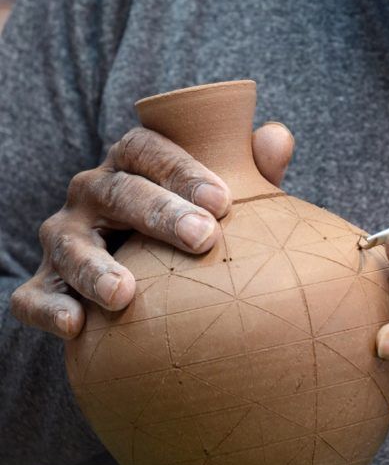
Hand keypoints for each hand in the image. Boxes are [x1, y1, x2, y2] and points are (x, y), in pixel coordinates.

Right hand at [11, 122, 293, 339]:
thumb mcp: (219, 197)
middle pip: (118, 192)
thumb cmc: (188, 224)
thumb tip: (277, 138)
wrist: (141, 272)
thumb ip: (249, 169)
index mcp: (130, 162)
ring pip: (70, 243)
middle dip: (159, 214)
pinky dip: (49, 308)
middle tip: (202, 237)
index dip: (183, 170)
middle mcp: (91, 191)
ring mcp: (64, 237)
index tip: (224, 201)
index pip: (148, 149)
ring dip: (95, 268)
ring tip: (125, 294)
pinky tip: (75, 326)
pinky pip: (34, 295)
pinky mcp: (43, 283)